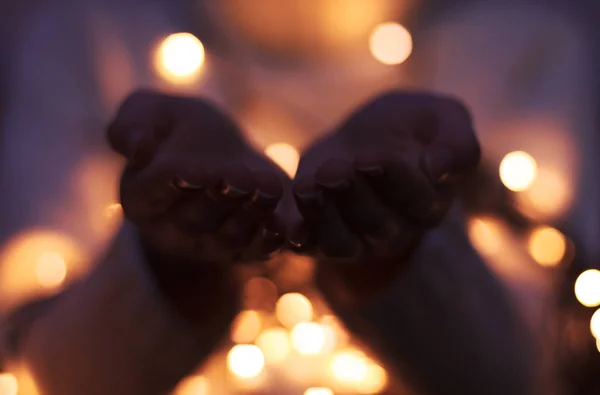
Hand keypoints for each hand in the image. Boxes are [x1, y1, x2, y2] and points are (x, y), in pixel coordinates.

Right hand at [107, 90, 286, 321]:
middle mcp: (173, 229)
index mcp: (142, 197)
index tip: (194, 169)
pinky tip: (292, 230)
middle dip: (221, 198)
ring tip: (270, 187)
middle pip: (196, 220)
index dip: (172, 182)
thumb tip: (136, 147)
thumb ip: (131, 125)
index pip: (151, 193)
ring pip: (231, 236)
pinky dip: (275, 242)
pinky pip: (258, 251)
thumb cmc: (180, 130)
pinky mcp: (245, 248)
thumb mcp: (148, 113)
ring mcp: (210, 243)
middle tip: (241, 176)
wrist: (222, 151)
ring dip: (253, 214)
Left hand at [291, 91, 479, 301]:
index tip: (373, 156)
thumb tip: (438, 168)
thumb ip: (457, 143)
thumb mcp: (443, 118)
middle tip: (334, 169)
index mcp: (429, 202)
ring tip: (307, 185)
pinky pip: (310, 246)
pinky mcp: (321, 233)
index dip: (394, 180)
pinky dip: (298, 237)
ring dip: (322, 216)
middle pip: (375, 224)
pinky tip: (286, 223)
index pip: (416, 199)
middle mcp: (395, 228)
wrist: (367, 134)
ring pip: (340, 242)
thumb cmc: (410, 126)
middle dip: (352, 197)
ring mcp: (357, 237)